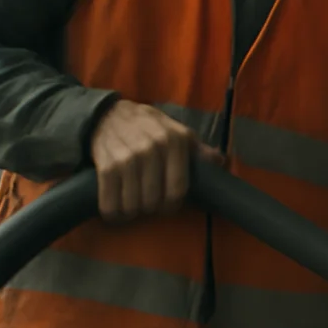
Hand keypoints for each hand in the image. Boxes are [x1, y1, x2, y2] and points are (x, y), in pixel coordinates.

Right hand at [88, 100, 215, 222]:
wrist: (108, 114)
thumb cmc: (149, 127)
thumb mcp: (177, 131)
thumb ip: (198, 149)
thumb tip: (220, 161)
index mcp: (174, 140)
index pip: (178, 187)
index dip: (173, 204)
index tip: (168, 206)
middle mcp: (152, 148)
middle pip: (155, 200)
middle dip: (151, 208)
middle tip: (148, 205)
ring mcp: (128, 158)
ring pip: (133, 205)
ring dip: (132, 212)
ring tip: (132, 207)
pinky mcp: (107, 166)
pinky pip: (110, 202)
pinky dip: (112, 212)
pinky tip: (115, 210)